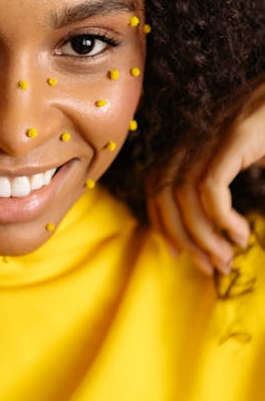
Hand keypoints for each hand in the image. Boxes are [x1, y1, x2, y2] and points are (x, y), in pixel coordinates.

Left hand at [147, 82, 264, 275]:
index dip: (160, 221)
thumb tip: (223, 229)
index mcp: (192, 143)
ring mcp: (214, 135)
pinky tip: (240, 233)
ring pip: (184, 193)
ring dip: (203, 234)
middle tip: (208, 266)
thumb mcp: (244, 156)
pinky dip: (221, 216)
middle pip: (163, 192)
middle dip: (181, 236)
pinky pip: (211, 185)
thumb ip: (224, 184)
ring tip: (227, 256)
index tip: (177, 253)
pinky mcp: (236, 136)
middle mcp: (195, 138)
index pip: (155, 184)